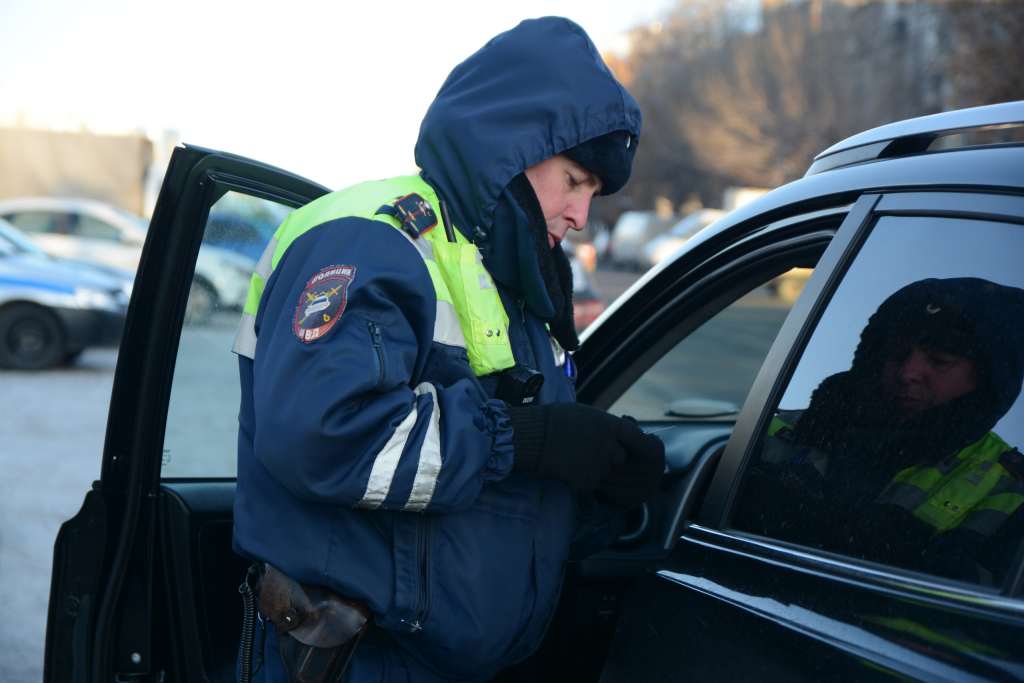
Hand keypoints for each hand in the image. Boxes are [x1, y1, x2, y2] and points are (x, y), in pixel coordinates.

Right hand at [508, 404, 663, 500]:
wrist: (532, 437)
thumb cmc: (557, 421)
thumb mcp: (592, 416)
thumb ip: (614, 431)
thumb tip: (630, 442)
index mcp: (614, 428)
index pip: (648, 447)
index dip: (653, 450)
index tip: (650, 447)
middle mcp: (611, 450)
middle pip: (633, 465)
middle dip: (631, 466)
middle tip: (623, 461)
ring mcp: (600, 469)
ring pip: (617, 477)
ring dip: (612, 474)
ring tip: (591, 462)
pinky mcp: (588, 484)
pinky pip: (599, 486)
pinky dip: (592, 480)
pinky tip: (577, 467)